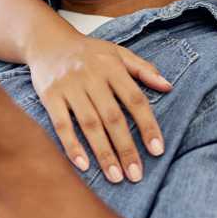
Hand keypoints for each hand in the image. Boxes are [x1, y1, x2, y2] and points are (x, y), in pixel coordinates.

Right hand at [27, 34, 171, 184]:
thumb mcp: (118, 53)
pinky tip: (83, 165)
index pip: (135, 100)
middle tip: (136, 175)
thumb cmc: (88, 52)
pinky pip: (61, 124)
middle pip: (112, 117)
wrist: (48, 41)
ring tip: (115, 176)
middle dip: (126, 148)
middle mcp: (91, 76)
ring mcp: (69, 86)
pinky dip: (72, 145)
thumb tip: (168, 87)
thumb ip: (143, 69)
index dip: (147, 125)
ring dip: (103, 152)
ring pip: (89, 124)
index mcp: (112, 66)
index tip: (157, 150)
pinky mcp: (49, 95)